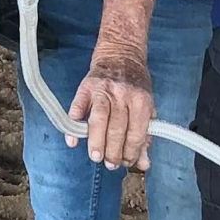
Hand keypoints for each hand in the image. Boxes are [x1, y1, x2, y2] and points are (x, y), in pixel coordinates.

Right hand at [65, 55, 154, 170]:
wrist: (121, 55)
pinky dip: (74, 124)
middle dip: (113, 151)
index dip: (131, 151)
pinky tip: (73, 139)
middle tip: (110, 164)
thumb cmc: (135, 86)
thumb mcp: (146, 108)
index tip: (126, 162)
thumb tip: (143, 164)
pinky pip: (78, 106)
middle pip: (118, 128)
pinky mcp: (86, 87)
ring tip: (96, 157)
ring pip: (99, 118)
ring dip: (97, 140)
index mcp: (141, 101)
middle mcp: (123, 95)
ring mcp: (103, 90)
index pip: (137, 133)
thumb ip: (145, 137)